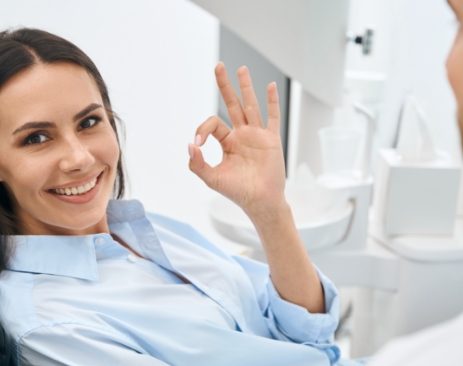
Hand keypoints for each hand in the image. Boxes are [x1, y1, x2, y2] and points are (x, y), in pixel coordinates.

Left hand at [188, 62, 285, 218]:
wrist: (260, 202)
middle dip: (225, 86)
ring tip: (241, 69)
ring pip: (251, 106)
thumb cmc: (237, 192)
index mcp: (227, 143)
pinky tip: (270, 86)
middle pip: (232, 104)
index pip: (213, 124)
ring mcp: (257, 136)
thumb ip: (198, 164)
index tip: (198, 144)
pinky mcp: (272, 140)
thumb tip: (189, 145)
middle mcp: (242, 135)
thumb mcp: (211, 179)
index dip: (203, 130)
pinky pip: (273, 117)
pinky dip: (272, 102)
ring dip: (246, 87)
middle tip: (218, 66)